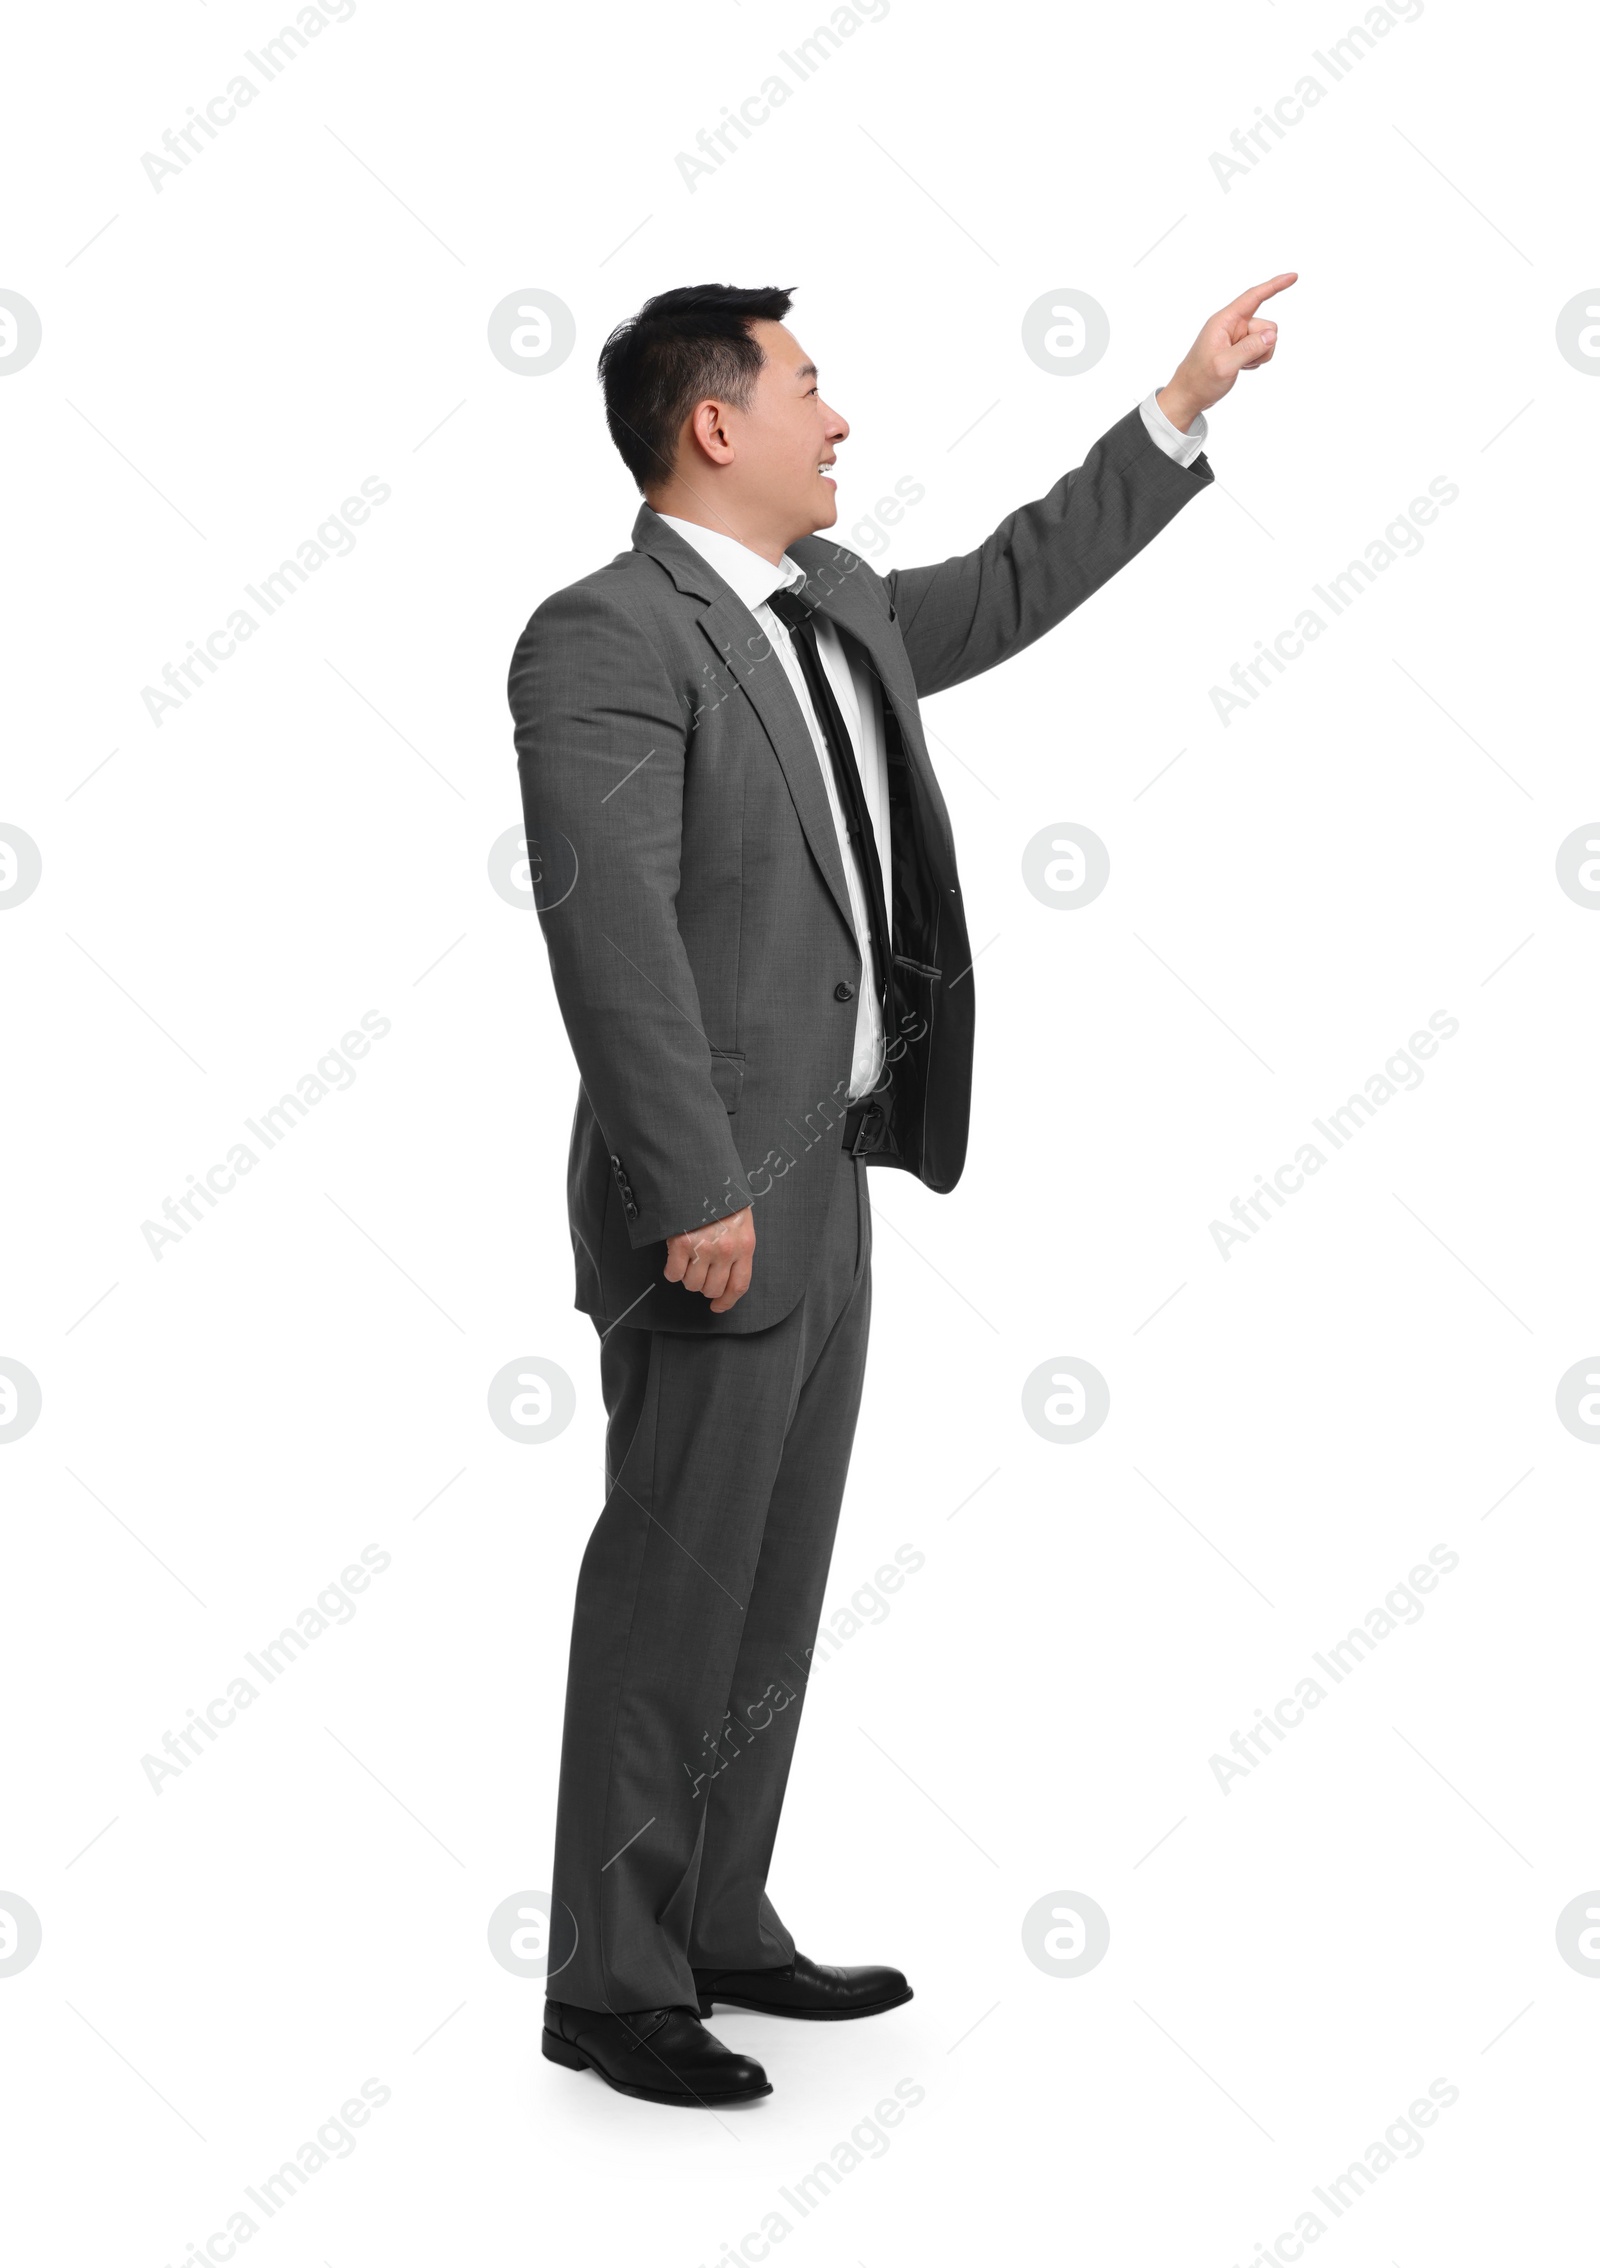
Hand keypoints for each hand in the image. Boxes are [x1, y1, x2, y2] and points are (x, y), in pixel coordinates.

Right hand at [663, 1205, 755, 1312]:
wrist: (700, 1175)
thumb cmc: (721, 1197)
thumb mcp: (740, 1221)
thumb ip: (737, 1247)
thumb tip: (727, 1274)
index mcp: (744, 1245)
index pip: (738, 1285)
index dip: (727, 1301)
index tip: (718, 1306)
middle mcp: (726, 1250)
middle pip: (712, 1289)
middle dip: (703, 1285)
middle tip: (698, 1272)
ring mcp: (703, 1248)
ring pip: (692, 1284)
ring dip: (687, 1277)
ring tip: (687, 1259)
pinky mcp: (681, 1243)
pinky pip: (674, 1274)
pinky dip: (671, 1271)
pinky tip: (674, 1258)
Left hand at [1156, 272, 1298, 431]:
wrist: (1188, 396)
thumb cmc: (1200, 379)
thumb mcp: (1224, 365)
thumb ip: (1249, 348)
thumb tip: (1272, 335)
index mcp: (1224, 321)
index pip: (1254, 297)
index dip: (1275, 286)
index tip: (1293, 276)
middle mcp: (1232, 325)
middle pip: (1266, 326)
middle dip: (1263, 345)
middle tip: (1243, 361)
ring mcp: (1237, 337)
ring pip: (1267, 339)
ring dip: (1260, 355)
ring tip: (1240, 366)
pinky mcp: (1240, 348)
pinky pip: (1262, 349)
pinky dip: (1256, 360)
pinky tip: (1240, 368)